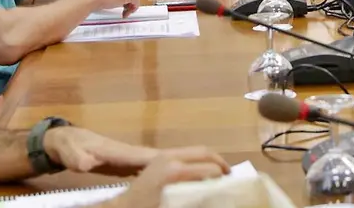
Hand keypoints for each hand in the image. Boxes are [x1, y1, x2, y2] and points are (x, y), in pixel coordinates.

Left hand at [43, 127, 227, 177]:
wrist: (67, 142)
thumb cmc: (73, 146)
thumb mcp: (74, 152)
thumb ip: (78, 157)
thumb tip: (83, 162)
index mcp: (134, 154)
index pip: (171, 157)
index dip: (196, 162)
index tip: (219, 171)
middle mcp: (144, 154)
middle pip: (184, 154)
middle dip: (209, 160)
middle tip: (232, 174)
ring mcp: (144, 159)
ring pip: (181, 161)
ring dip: (203, 167)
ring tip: (223, 180)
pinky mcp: (140, 166)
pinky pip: (172, 169)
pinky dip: (188, 174)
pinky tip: (195, 186)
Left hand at [108, 151, 230, 207]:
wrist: (123, 207)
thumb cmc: (148, 207)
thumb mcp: (174, 204)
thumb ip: (194, 196)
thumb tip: (212, 193)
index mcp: (175, 171)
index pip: (209, 168)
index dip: (222, 178)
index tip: (230, 186)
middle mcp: (171, 157)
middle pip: (204, 152)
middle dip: (220, 162)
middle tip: (229, 177)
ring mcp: (164, 154)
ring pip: (196, 150)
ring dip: (209, 160)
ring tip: (218, 174)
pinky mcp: (159, 157)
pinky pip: (186, 153)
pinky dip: (198, 160)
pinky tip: (201, 173)